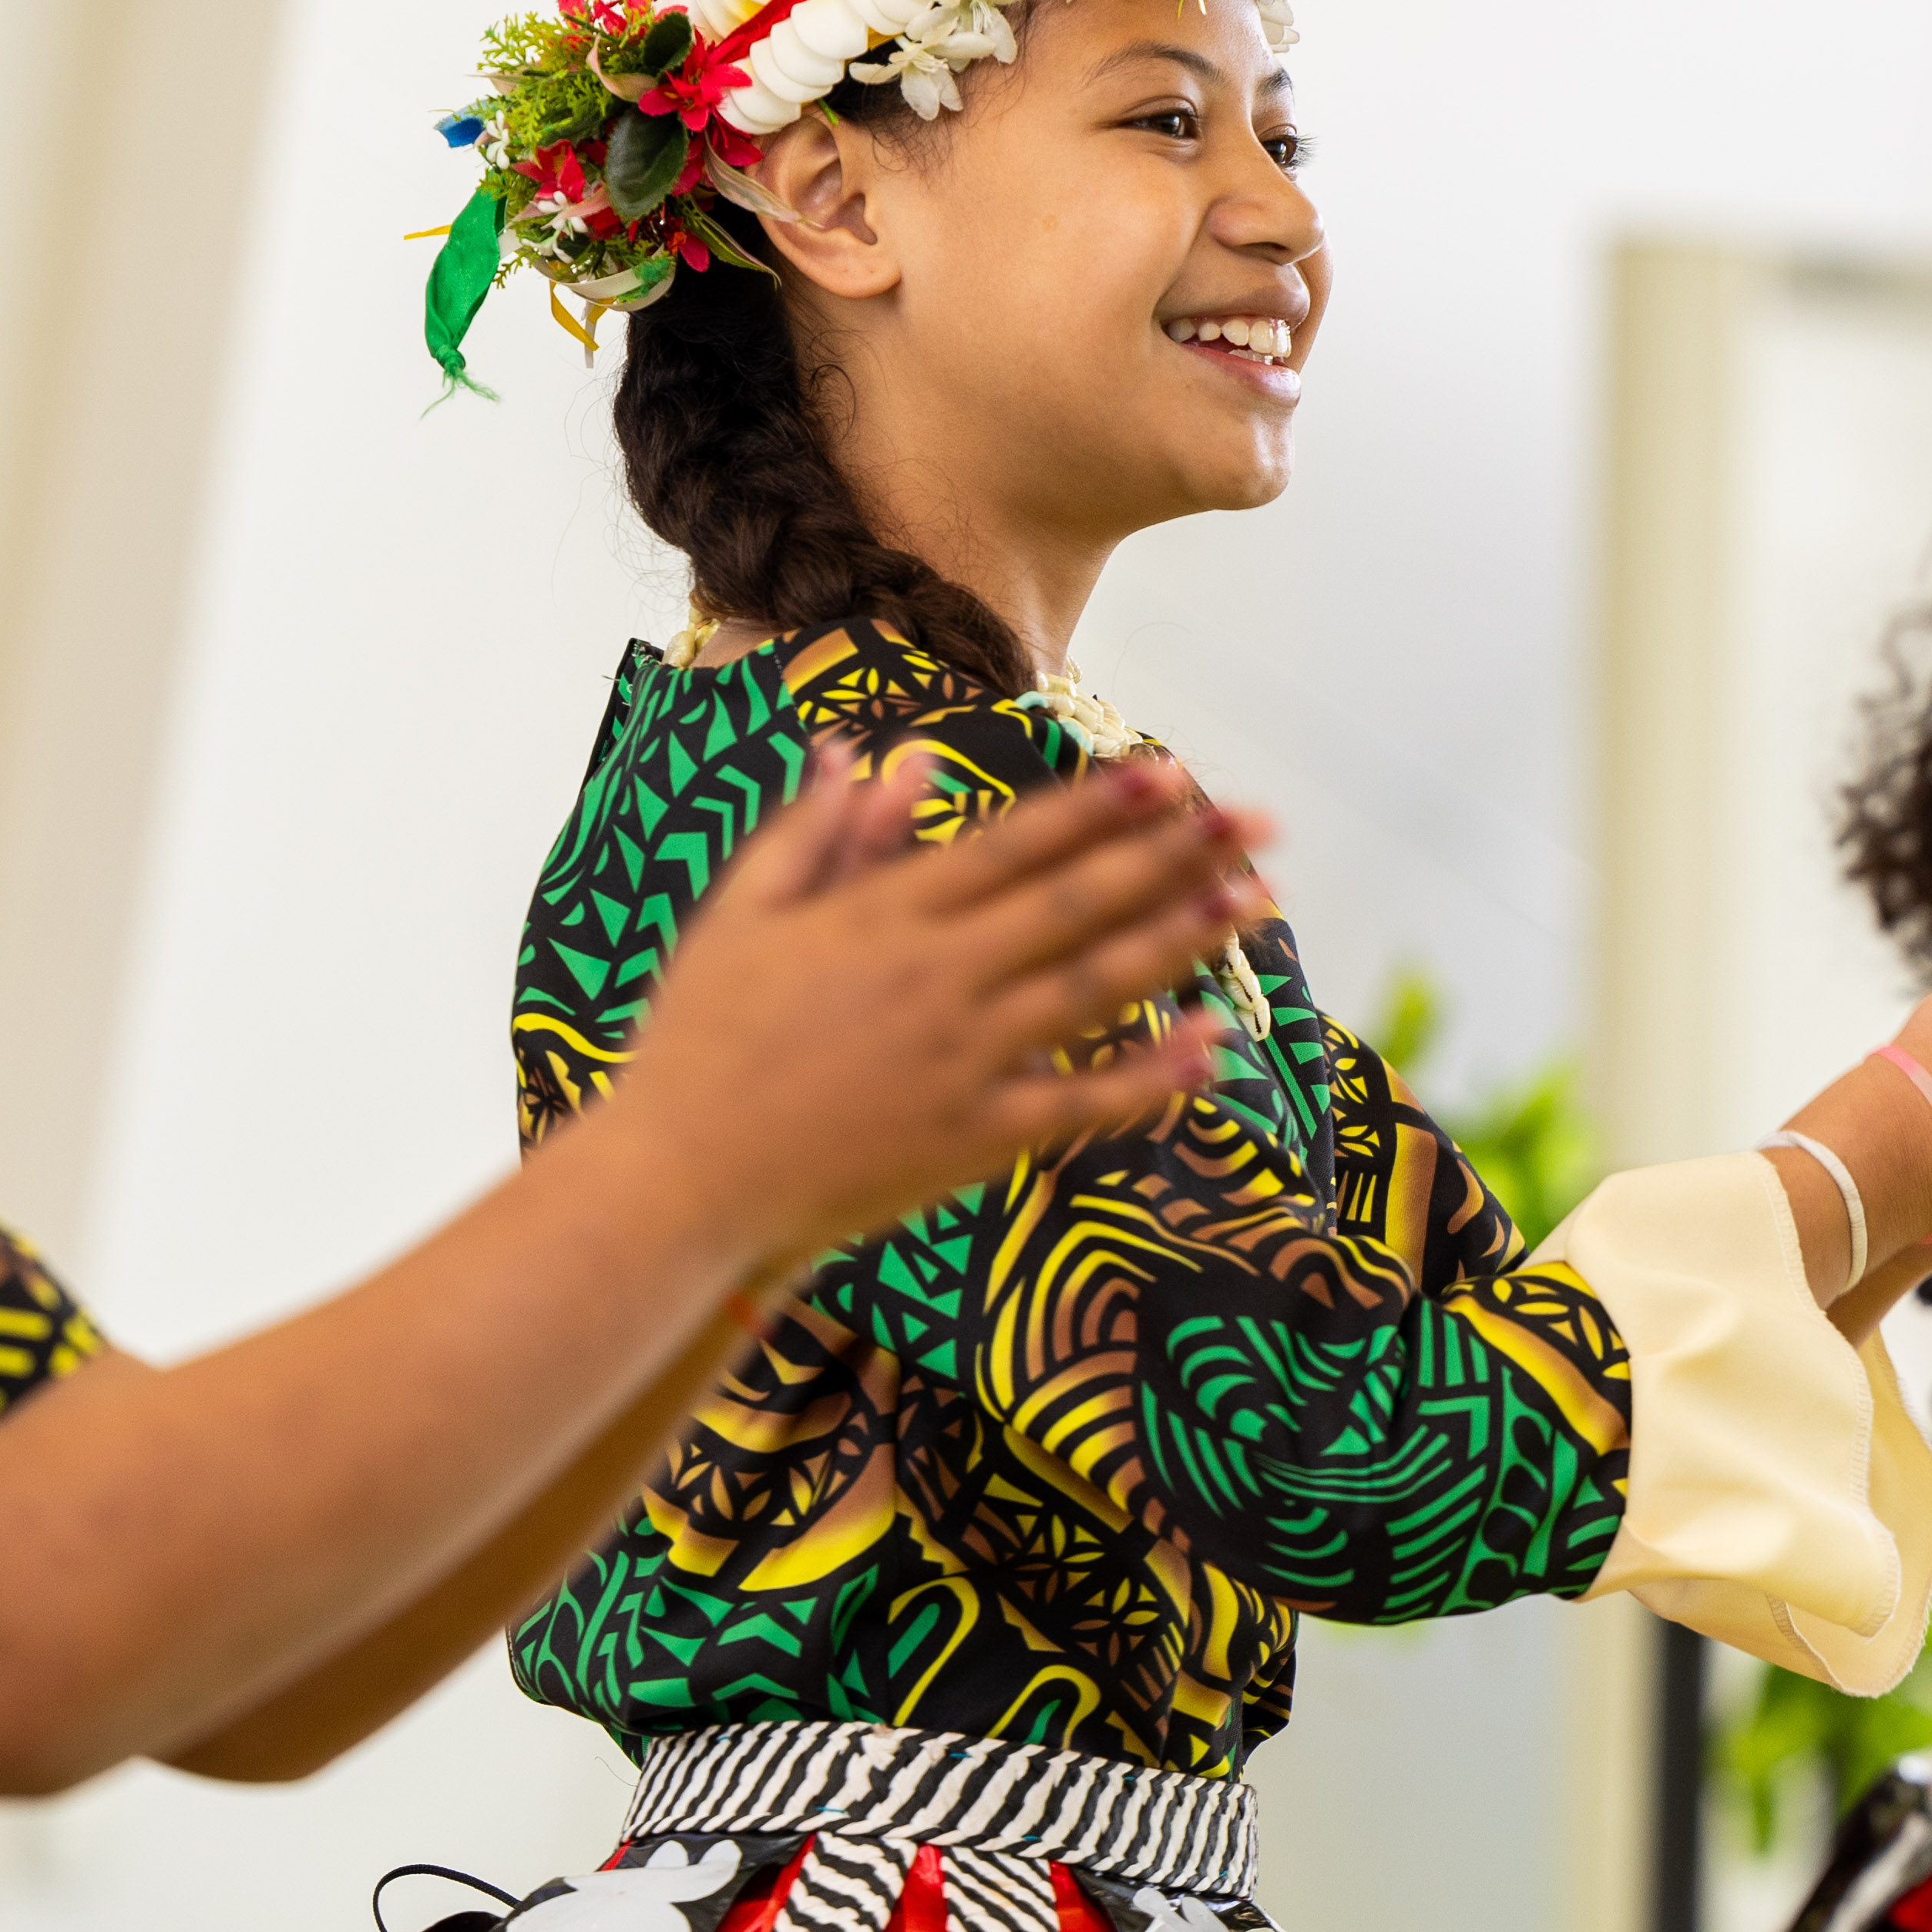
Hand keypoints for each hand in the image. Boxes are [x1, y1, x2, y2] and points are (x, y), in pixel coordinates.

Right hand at [601, 746, 1264, 1265]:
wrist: (677, 1179)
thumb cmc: (694, 1043)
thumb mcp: (739, 916)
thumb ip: (815, 831)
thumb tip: (867, 752)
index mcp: (883, 915)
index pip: (1016, 844)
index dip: (1099, 807)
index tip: (1169, 772)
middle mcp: (938, 978)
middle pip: (1078, 903)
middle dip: (1173, 855)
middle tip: (1253, 821)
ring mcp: (962, 1059)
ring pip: (1095, 986)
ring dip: (1183, 940)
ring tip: (1254, 902)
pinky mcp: (971, 1139)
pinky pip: (1081, 1102)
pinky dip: (1153, 1075)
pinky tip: (1217, 1043)